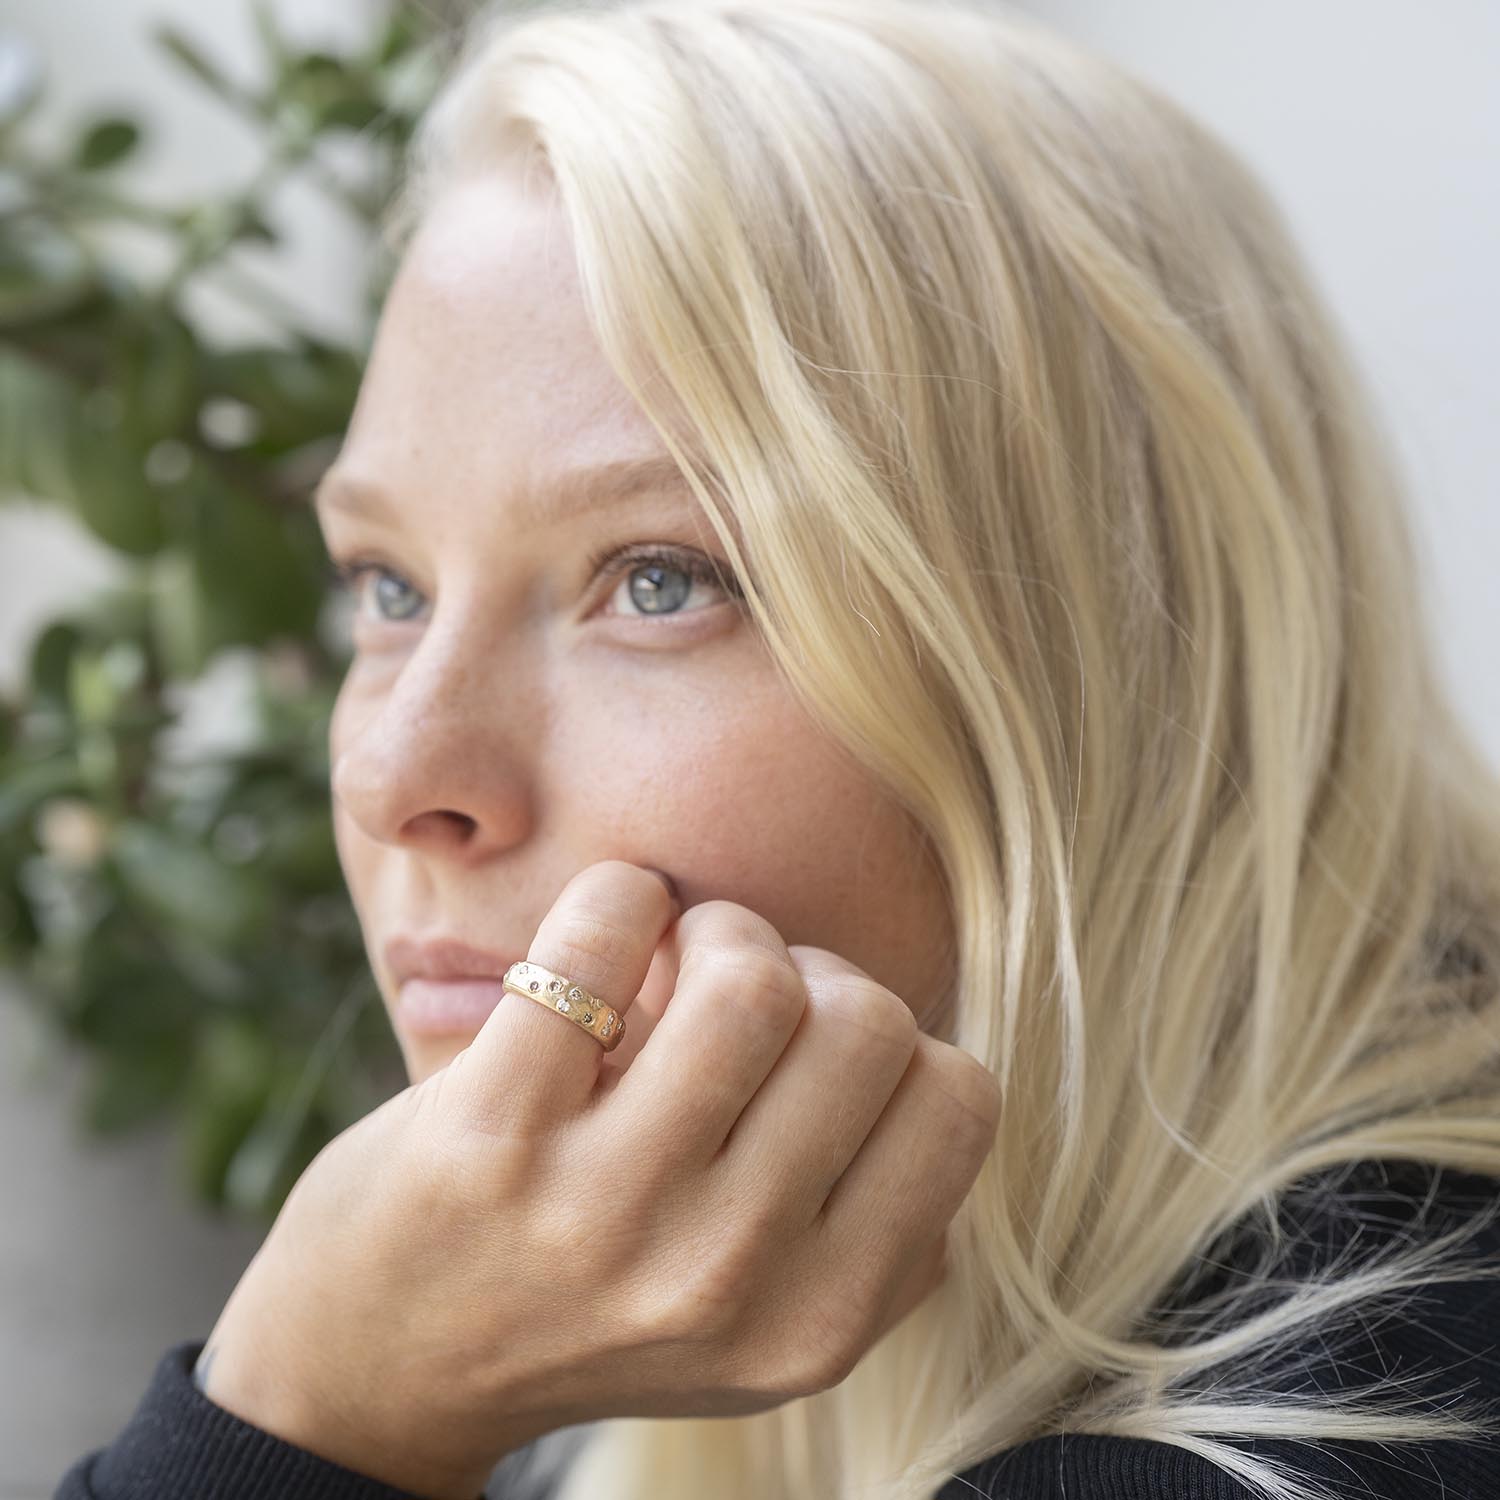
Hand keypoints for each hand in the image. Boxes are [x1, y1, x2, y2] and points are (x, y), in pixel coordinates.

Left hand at [197, 860, 1000, 1499]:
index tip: (814, 1051)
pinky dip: (619, 898)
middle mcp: (724, 1279)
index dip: (897, 1042)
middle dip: (813, 973)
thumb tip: (925, 1066)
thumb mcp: (756, 1327)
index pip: (959, 1100)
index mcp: (815, 1323)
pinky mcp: (487, 1134)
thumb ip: (871, 1235)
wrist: (374, 1374)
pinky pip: (606, 932)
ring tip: (668, 962)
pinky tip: (599, 936)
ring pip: (753, 976)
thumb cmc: (587, 1315)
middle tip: (734, 997)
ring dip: (717, 929)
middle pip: (870, 1019)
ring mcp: (602, 1210)